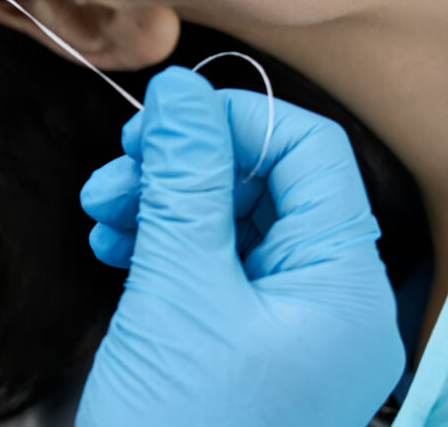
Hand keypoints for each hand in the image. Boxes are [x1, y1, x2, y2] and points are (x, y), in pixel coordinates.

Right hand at [76, 67, 404, 426]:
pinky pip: (214, 269)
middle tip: (118, 171)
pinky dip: (163, 244)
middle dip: (186, 164)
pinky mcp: (246, 354)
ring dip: (164, 201)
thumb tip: (182, 93)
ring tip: (104, 212)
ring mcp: (289, 336)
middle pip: (268, 185)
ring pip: (233, 224)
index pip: (310, 155)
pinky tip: (116, 246)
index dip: (234, 122)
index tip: (161, 119)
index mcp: (343, 291)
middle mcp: (330, 309)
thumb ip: (184, 180)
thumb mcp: (177, 290)